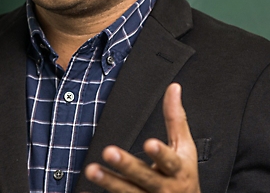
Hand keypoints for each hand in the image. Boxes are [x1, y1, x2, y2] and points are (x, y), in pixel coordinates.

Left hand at [84, 83, 199, 192]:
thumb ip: (176, 119)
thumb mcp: (184, 148)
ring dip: (109, 181)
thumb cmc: (183, 175)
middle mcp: (163, 187)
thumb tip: (173, 88)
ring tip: (91, 170)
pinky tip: (85, 192)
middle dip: (127, 166)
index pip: (170, 161)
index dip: (161, 153)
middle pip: (144, 177)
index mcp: (177, 170)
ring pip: (127, 192)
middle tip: (109, 152)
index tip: (150, 143)